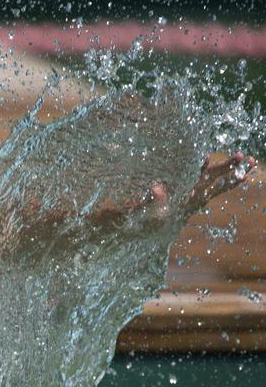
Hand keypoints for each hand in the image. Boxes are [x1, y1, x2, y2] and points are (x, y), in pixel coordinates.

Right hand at [102, 152, 257, 229]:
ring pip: (209, 179)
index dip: (227, 173)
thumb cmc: (140, 222)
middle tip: (253, 159)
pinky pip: (192, 178)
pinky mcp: (175, 191)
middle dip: (234, 170)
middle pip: (217, 182)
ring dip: (224, 169)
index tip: (241, 162)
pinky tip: (205, 159)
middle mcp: (190, 197)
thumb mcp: (147, 214)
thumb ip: (154, 201)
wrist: (133, 229)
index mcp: (188, 202)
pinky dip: (200, 168)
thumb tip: (156, 186)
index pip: (212, 185)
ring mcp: (184, 193)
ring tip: (241, 158)